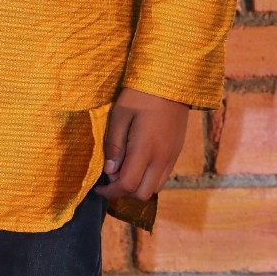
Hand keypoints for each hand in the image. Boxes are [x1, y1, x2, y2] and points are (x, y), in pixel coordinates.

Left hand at [98, 86, 189, 205]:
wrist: (173, 81)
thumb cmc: (141, 94)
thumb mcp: (120, 114)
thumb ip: (114, 144)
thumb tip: (109, 171)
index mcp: (145, 149)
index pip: (128, 185)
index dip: (111, 192)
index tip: (99, 188)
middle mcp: (162, 159)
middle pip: (143, 194)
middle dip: (124, 192)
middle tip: (111, 180)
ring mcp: (172, 157)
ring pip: (155, 188)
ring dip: (138, 186)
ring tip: (124, 172)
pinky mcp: (177, 152)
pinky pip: (163, 177)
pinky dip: (149, 179)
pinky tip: (139, 164)